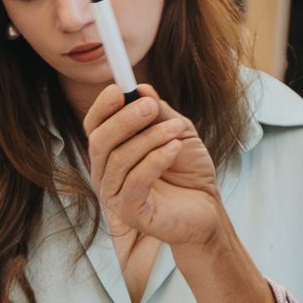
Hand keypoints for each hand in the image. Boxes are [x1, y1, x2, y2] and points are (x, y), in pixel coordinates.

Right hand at [83, 84, 224, 250]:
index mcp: (111, 152)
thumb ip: (159, 113)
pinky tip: (174, 149)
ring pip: (119, 159)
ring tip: (176, 130)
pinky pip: (134, 182)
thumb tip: (141, 89)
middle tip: (150, 107)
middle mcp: (106, 173)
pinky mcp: (130, 213)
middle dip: (124, 120)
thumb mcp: (178, 131)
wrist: (208, 207)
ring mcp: (115, 195)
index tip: (119, 89)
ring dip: (149, 138)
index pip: (94, 126)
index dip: (102, 107)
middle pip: (99, 142)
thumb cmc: (188, 170)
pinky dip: (155, 160)